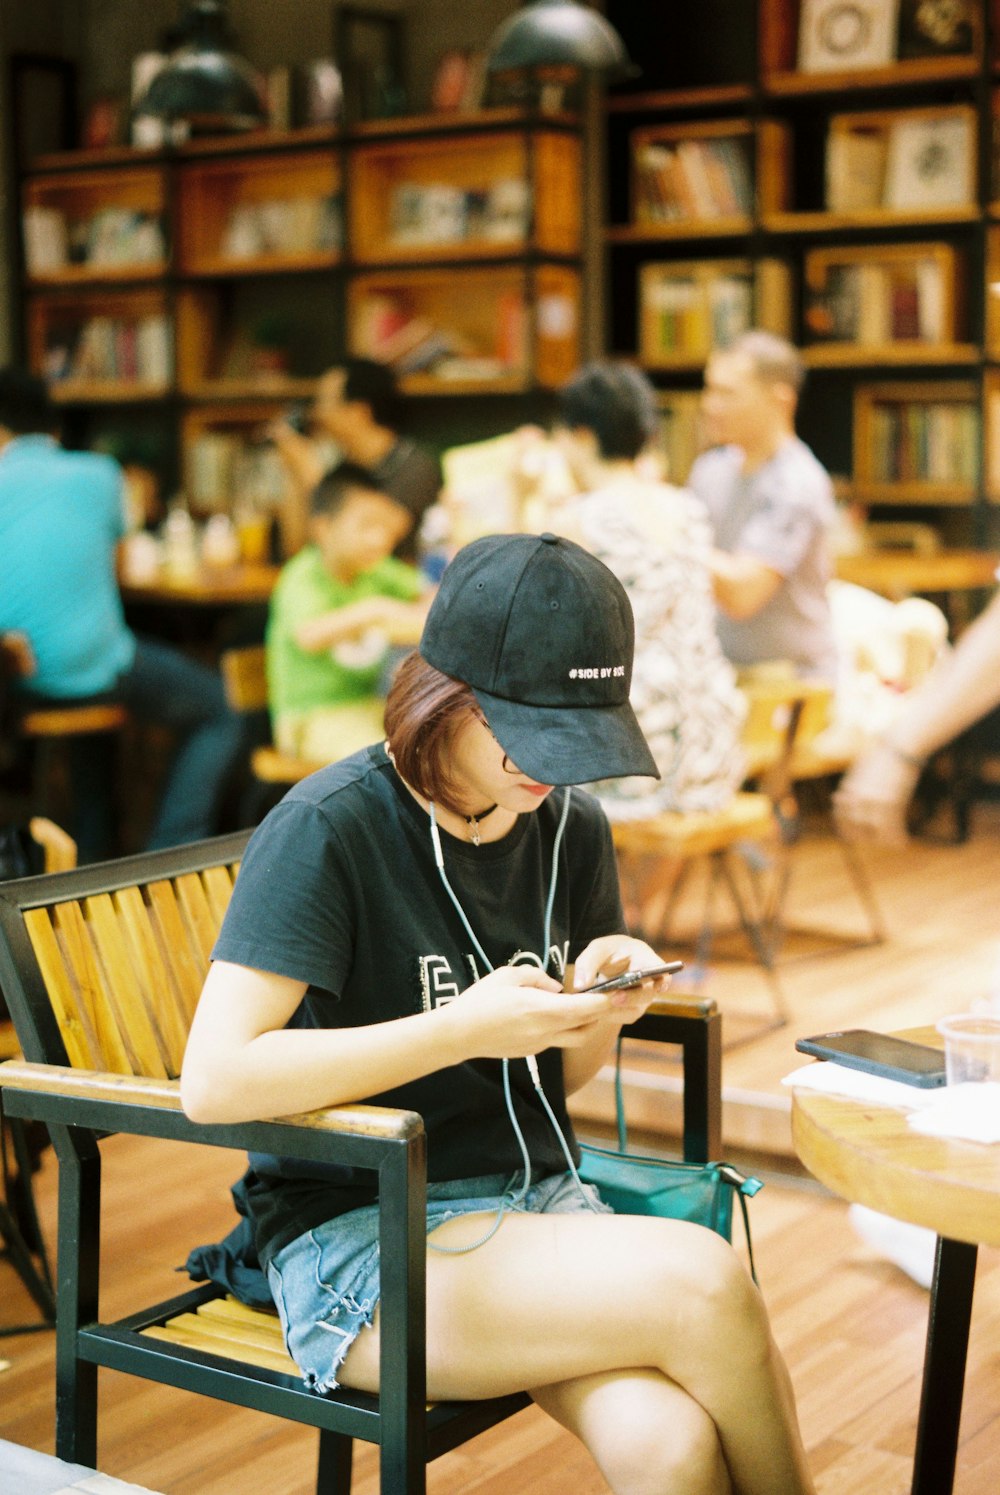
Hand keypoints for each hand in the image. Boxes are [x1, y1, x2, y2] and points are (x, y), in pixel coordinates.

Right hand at [444, 964, 633, 1060]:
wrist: (458, 1034)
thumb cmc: (480, 1000)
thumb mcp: (508, 975)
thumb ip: (538, 978)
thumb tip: (556, 988)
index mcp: (543, 1010)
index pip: (586, 1007)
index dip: (610, 1001)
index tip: (628, 993)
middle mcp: (546, 1031)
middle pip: (588, 1025)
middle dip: (608, 1014)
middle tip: (625, 1001)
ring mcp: (540, 1044)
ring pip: (576, 1035)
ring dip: (589, 1022)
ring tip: (598, 1007)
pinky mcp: (532, 1051)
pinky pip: (558, 1038)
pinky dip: (568, 1026)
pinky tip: (563, 1014)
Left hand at [570, 935, 675, 1024]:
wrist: (611, 961)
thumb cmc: (609, 951)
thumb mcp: (597, 949)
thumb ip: (587, 963)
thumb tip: (581, 986)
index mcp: (645, 959)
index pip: (661, 971)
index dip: (663, 980)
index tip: (659, 986)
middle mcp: (649, 981)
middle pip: (647, 994)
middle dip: (632, 998)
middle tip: (614, 998)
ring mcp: (642, 998)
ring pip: (634, 1010)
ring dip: (616, 1010)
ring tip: (597, 1008)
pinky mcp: (632, 1009)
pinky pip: (623, 1016)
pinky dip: (609, 1015)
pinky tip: (596, 1010)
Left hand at [833, 741, 919, 844]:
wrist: (899, 746)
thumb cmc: (883, 755)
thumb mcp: (862, 771)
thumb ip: (854, 787)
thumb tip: (846, 798)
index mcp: (846, 788)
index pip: (840, 816)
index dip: (847, 828)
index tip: (857, 835)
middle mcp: (855, 798)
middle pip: (855, 828)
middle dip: (867, 838)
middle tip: (880, 842)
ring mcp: (870, 801)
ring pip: (874, 832)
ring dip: (884, 840)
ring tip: (895, 843)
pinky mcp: (888, 802)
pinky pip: (891, 828)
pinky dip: (897, 837)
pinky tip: (902, 842)